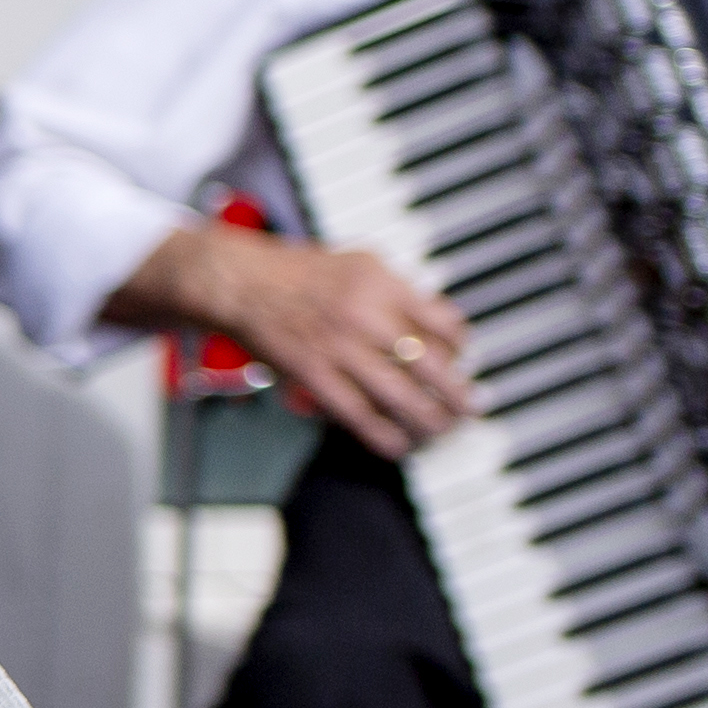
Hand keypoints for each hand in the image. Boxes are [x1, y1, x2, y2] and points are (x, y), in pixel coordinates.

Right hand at [108, 221, 471, 457]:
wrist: (238, 283)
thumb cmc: (299, 273)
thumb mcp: (359, 264)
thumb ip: (400, 292)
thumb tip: (439, 327)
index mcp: (382, 282)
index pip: (444, 323)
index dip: (460, 349)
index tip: (461, 361)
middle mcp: (365, 314)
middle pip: (431, 366)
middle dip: (457, 394)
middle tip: (468, 407)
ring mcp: (339, 348)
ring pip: (401, 398)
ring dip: (429, 421)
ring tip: (439, 430)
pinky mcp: (314, 376)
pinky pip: (360, 416)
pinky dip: (385, 437)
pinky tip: (398, 444)